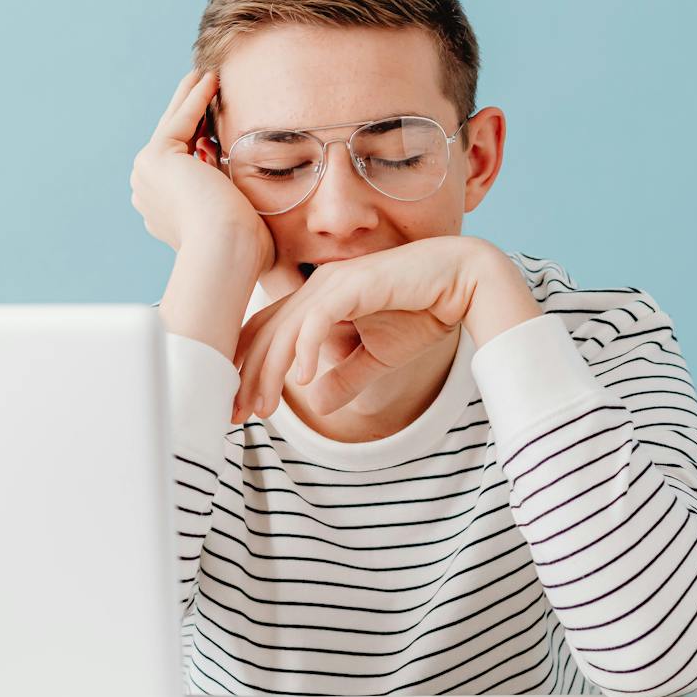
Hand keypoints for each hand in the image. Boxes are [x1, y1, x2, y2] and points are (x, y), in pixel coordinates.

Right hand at [129, 69, 272, 271]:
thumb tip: (251, 203)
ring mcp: (146, 176)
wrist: (226, 251)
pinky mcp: (155, 158)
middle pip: (173, 144)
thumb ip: (236, 208)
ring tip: (206, 76)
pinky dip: (194, 98)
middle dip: (190, 116)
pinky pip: (178, 120)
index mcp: (165, 213)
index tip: (216, 125)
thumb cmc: (242, 250)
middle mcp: (148, 194)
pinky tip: (209, 79)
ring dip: (190, 99)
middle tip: (204, 88)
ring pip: (173, 128)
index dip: (199, 141)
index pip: (182, 168)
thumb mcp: (239, 224)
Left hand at [230, 237, 533, 421]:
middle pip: (267, 333)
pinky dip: (307, 347)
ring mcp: (334, 282)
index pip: (268, 333)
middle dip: (247, 376)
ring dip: (270, 370)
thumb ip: (347, 378)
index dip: (248, 368)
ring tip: (262, 407)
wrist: (462, 281)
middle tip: (234, 415)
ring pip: (287, 329)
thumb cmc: (421, 312)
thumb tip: (318, 405)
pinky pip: (320, 317)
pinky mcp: (355, 284)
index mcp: (317, 299)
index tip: (238, 407)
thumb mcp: (377, 357)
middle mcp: (318, 287)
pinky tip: (303, 378)